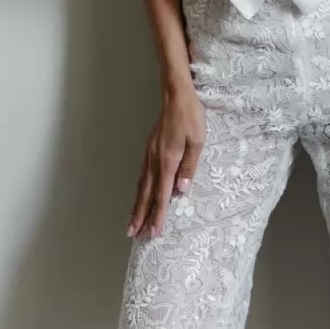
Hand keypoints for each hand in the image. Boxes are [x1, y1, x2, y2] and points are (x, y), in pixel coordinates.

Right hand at [127, 85, 206, 238]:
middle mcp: (155, 160)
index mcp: (167, 160)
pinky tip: (139, 194)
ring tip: (131, 222)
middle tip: (133, 234)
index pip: (162, 194)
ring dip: (136, 204)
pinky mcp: (150, 148)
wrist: (176, 94)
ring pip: (141, 184)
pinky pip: (142, 174)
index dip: (159, 214)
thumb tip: (181, 191)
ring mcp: (150, 153)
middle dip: (140, 215)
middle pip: (146, 193)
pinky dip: (139, 189)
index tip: (154, 232)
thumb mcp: (197, 141)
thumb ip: (189, 167)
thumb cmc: (191, 117)